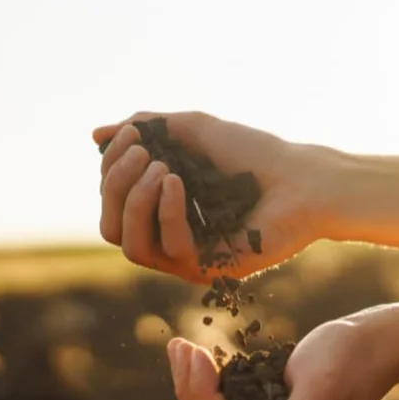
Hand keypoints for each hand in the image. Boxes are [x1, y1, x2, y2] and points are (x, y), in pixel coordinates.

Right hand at [94, 111, 326, 282]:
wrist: (302, 179)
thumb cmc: (252, 154)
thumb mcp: (191, 129)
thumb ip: (145, 129)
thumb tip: (96, 135)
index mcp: (161, 208)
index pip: (113, 201)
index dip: (110, 169)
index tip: (132, 135)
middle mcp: (168, 236)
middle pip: (111, 225)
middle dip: (115, 185)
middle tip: (142, 152)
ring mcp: (186, 257)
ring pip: (130, 244)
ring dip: (134, 200)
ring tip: (161, 167)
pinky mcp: (207, 270)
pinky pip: (168, 249)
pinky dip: (167, 211)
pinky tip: (178, 182)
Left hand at [166, 308, 398, 399]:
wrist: (378, 345)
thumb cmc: (353, 357)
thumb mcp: (320, 387)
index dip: (200, 398)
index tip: (192, 350)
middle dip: (190, 393)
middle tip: (179, 345)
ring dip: (193, 392)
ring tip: (182, 348)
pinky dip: (209, 391)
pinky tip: (201, 361)